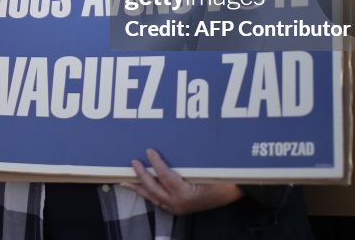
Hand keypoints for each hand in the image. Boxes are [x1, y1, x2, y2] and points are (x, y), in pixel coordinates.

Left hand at [121, 148, 242, 214]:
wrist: (230, 194)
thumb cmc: (221, 179)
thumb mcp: (206, 169)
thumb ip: (189, 162)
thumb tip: (175, 145)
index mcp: (185, 194)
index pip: (165, 176)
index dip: (156, 163)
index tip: (149, 151)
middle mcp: (177, 204)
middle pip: (153, 189)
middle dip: (141, 176)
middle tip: (133, 162)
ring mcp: (176, 208)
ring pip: (152, 197)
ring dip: (138, 187)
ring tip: (124, 181)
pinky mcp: (176, 208)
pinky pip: (157, 200)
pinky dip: (147, 193)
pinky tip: (140, 187)